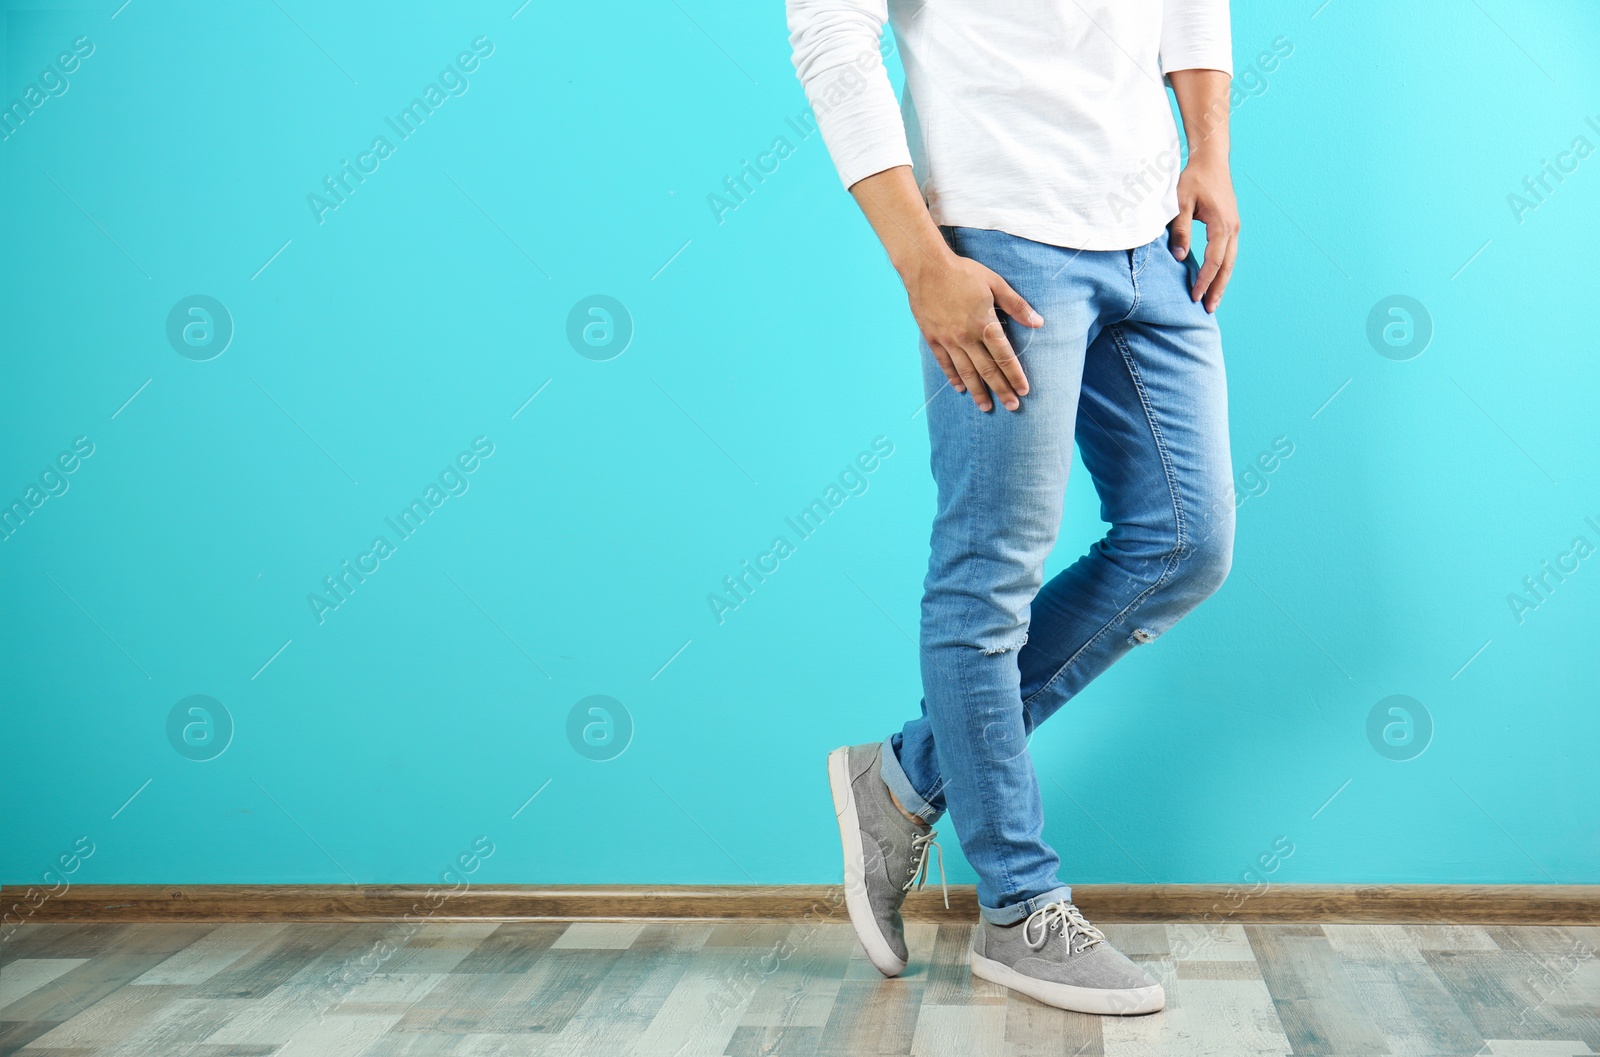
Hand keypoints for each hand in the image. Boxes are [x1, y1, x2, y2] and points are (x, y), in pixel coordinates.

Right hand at [902, 249, 1042, 411]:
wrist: (926, 267)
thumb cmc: (963, 273)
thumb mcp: (995, 283)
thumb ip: (1017, 305)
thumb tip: (1038, 322)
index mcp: (985, 323)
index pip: (1004, 356)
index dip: (1015, 375)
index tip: (1024, 391)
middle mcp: (967, 336)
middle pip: (987, 370)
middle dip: (1001, 390)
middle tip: (1012, 407)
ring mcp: (948, 340)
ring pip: (966, 372)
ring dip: (978, 391)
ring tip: (986, 407)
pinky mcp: (934, 338)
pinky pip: (945, 363)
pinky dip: (953, 377)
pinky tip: (961, 389)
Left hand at [1168, 154, 1239, 312]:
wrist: (1211, 159)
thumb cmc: (1194, 178)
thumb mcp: (1180, 203)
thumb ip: (1180, 230)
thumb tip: (1180, 257)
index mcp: (1222, 225)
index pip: (1214, 260)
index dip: (1204, 280)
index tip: (1194, 297)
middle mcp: (1233, 227)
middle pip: (1227, 265)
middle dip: (1218, 288)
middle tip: (1209, 309)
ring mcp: (1234, 225)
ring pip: (1230, 260)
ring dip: (1222, 280)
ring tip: (1214, 300)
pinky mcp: (1230, 223)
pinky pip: (1228, 251)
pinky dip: (1222, 267)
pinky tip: (1215, 277)